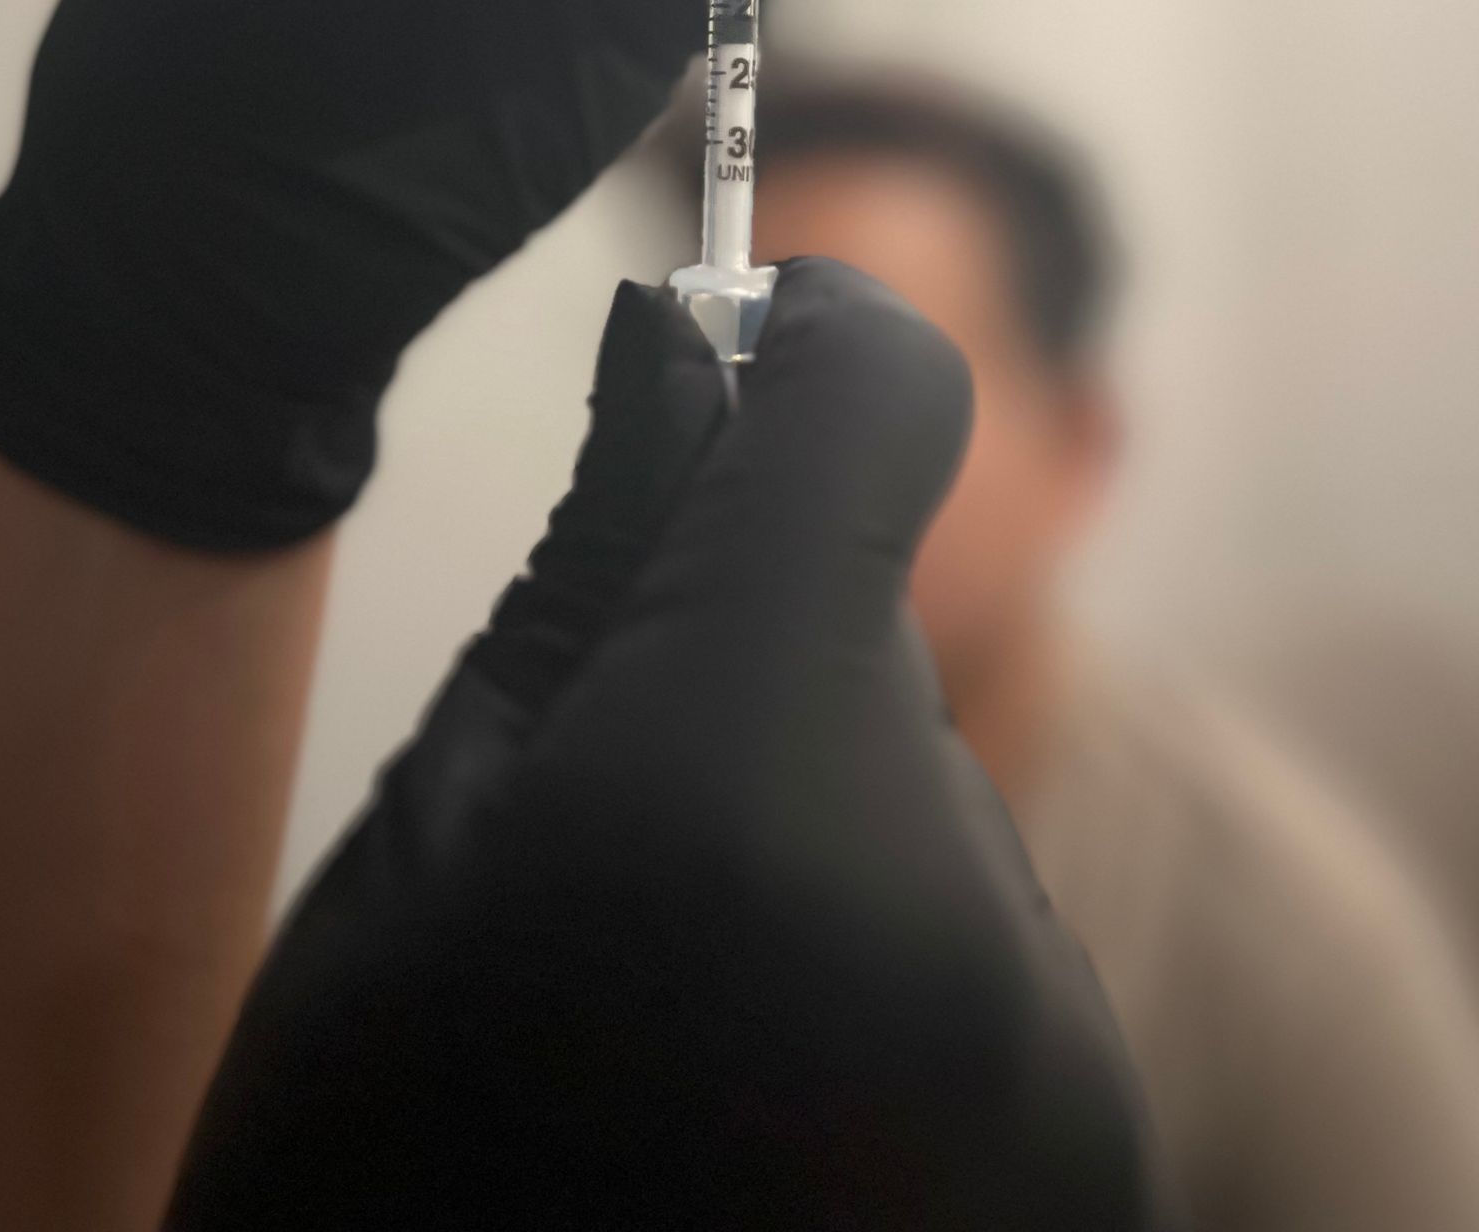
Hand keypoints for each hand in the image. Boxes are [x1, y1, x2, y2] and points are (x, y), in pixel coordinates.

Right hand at [168, 261, 1158, 1229]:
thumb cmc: (381, 1183)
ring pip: (923, 780)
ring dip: (813, 814)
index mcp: (743, 803)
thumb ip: (594, 577)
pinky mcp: (1097, 1143)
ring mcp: (1060, 1051)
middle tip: (595, 814)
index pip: (870, 410)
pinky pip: (979, 926)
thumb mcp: (427, 850)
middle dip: (748, 648)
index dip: (803, 332)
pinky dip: (877, 946)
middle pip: (871, 624)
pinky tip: (757, 1084)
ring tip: (668, 996)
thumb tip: (684, 348)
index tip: (736, 335)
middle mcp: (963, 914)